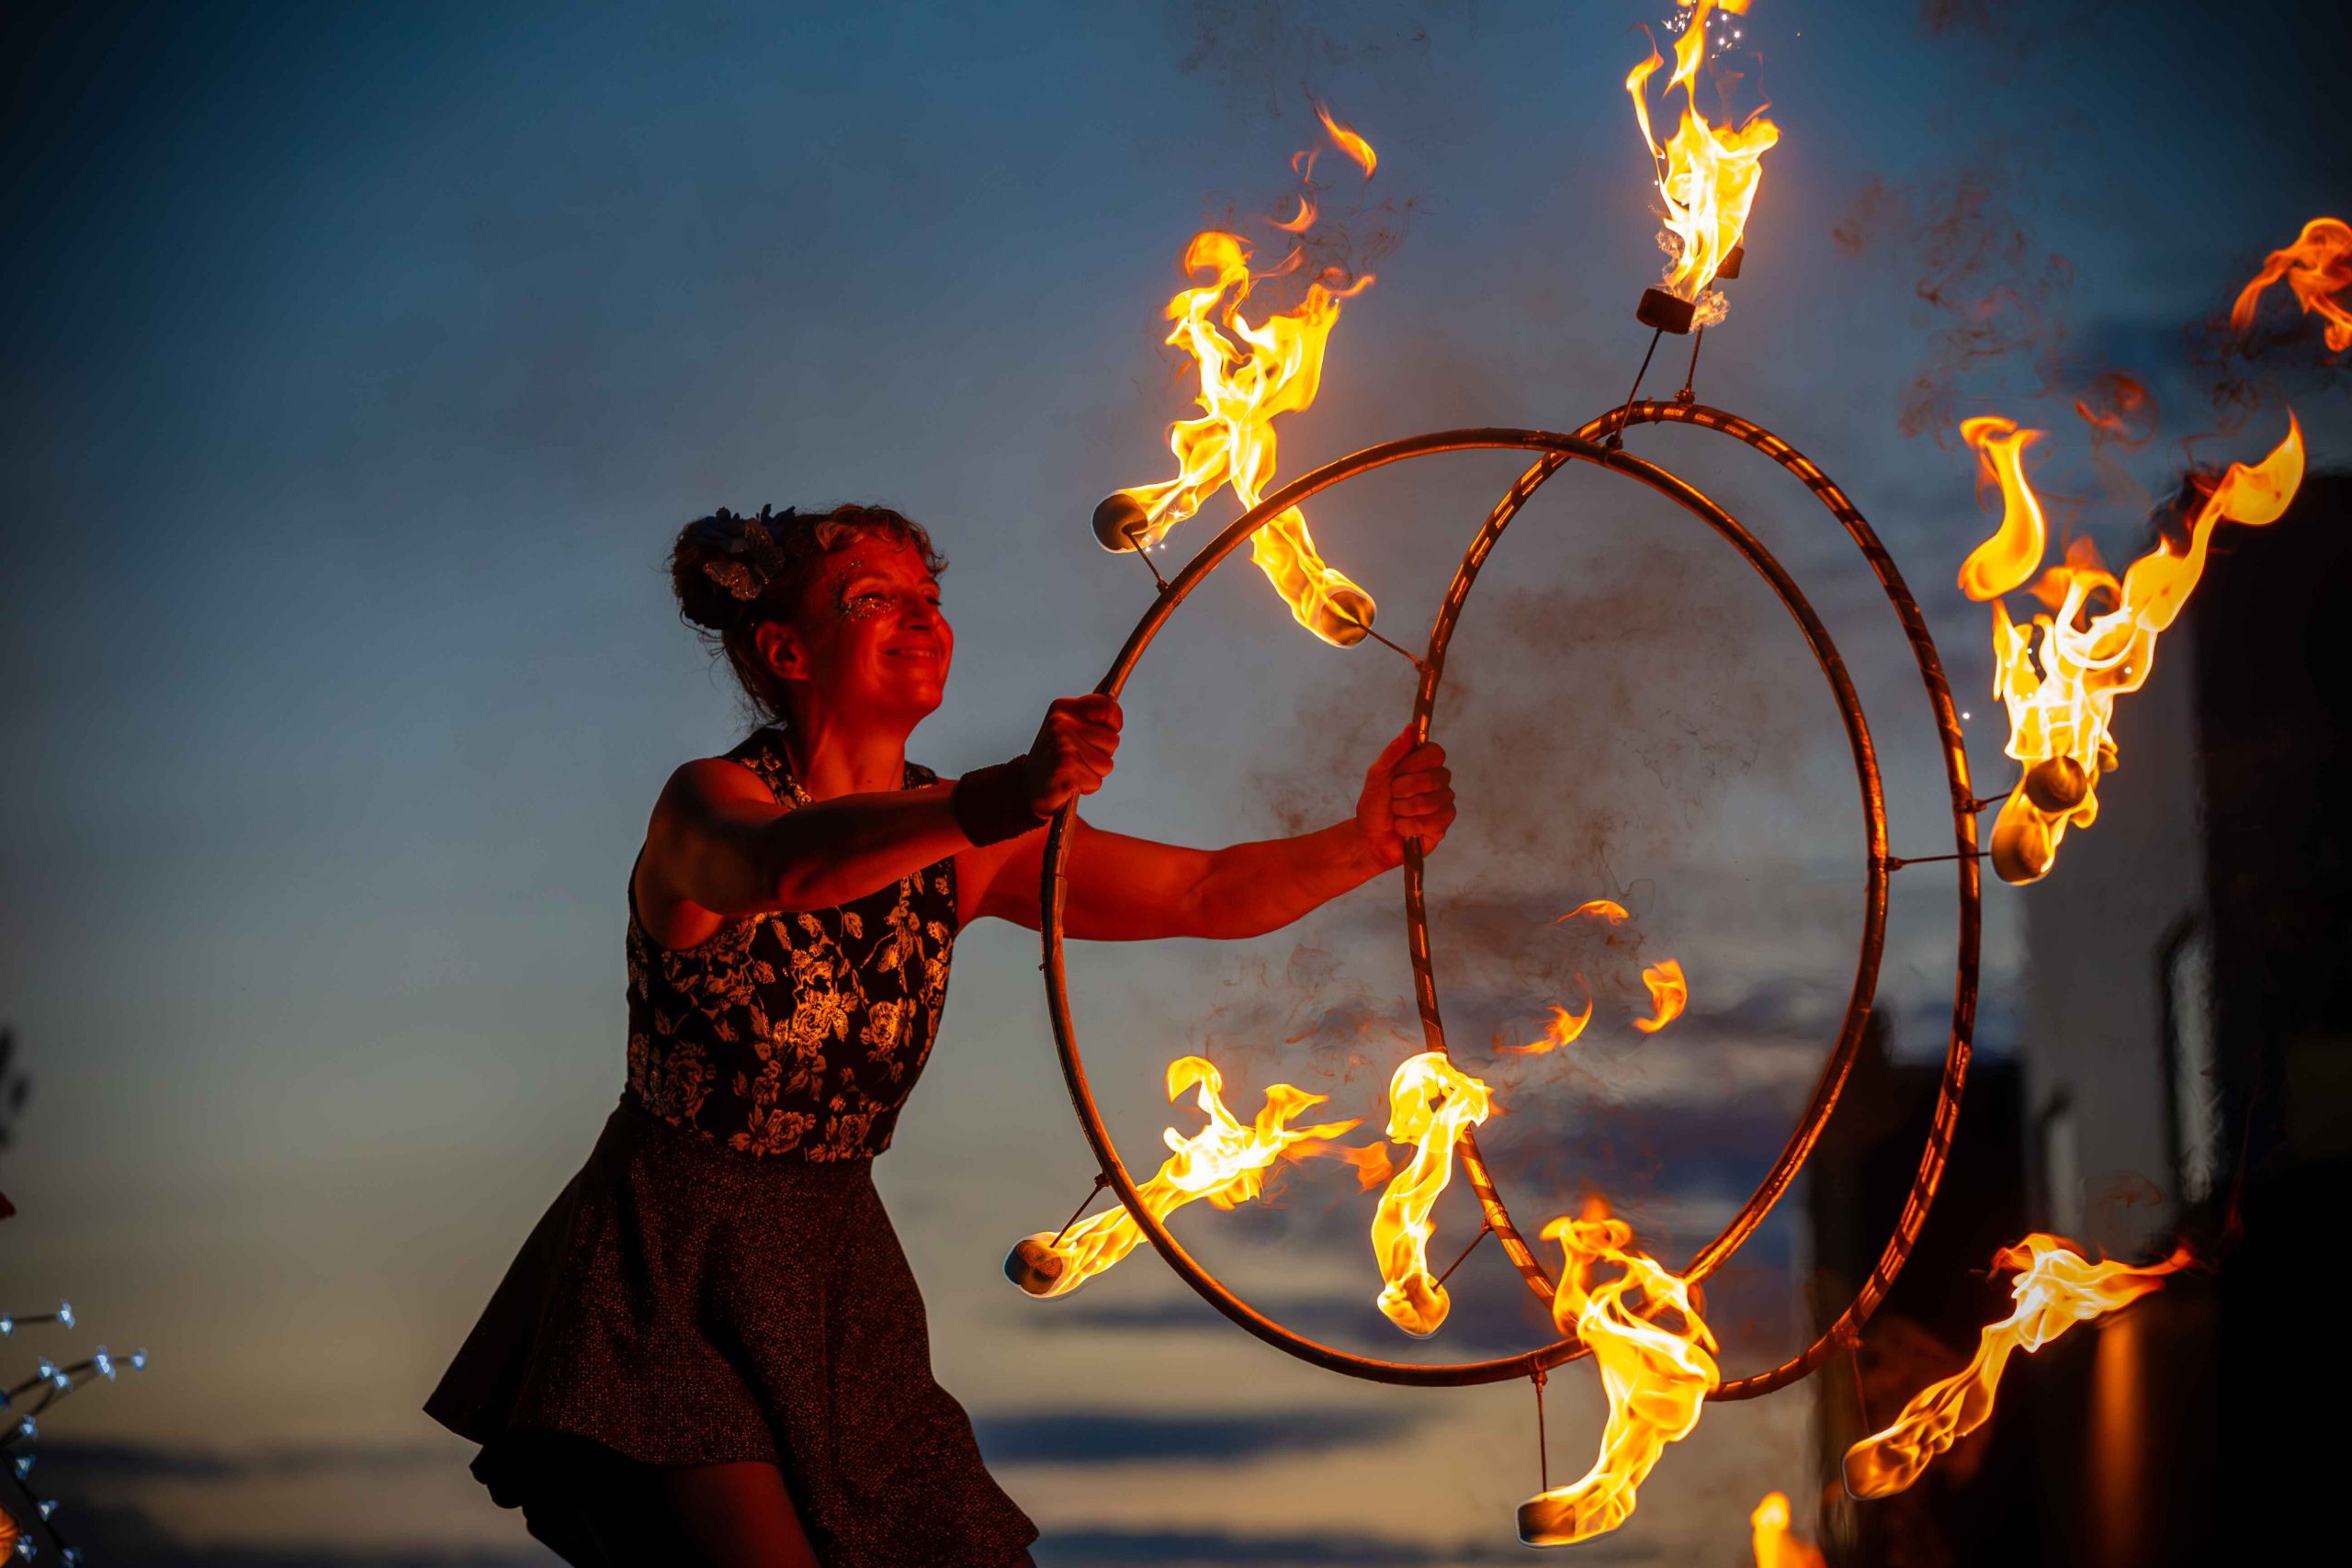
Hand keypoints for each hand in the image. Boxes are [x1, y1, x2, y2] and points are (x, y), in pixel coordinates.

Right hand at [1024, 695, 1121, 814]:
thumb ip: (1093, 720)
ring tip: (1073, 771)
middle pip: (1112, 740)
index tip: (1103, 733)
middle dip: (1100, 755)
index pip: (1107, 706)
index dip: (1112, 724)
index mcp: (1063, 708)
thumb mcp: (1070, 730)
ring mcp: (1062, 745)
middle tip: (1077, 759)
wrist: (1028, 789)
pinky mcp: (1065, 768)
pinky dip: (1086, 787)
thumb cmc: (1055, 760)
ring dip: (1093, 772)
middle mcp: (1061, 722)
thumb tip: (1114, 721)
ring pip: (1106, 763)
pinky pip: (1096, 781)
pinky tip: (1068, 783)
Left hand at [1355, 724, 1454, 869]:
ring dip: (1401, 810)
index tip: (1397, 772)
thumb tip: (1411, 727)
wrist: (1369, 838)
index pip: (1435, 753)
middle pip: (1431, 778)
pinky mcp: (1443, 825)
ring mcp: (1443, 803)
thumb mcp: (1377, 774)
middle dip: (1402, 790)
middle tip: (1392, 797)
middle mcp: (1439, 781)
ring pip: (1427, 802)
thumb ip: (1395, 751)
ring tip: (1396, 814)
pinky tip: (1403, 828)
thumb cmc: (1374, 806)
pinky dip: (1408, 827)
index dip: (1415, 764)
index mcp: (1424, 764)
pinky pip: (1430, 822)